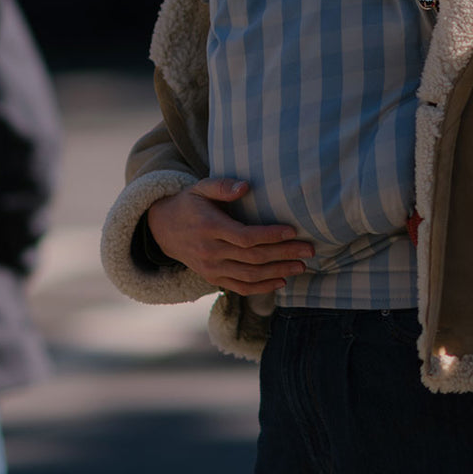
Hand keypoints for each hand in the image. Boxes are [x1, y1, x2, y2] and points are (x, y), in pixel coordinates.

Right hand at [146, 177, 314, 294]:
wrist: (163, 230)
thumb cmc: (189, 204)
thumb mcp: (200, 188)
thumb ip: (222, 186)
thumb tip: (245, 187)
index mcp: (209, 227)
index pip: (245, 236)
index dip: (270, 236)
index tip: (292, 231)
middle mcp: (210, 251)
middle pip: (252, 258)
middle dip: (284, 255)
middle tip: (309, 250)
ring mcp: (211, 268)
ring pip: (249, 275)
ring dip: (278, 272)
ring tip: (301, 266)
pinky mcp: (213, 279)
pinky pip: (240, 288)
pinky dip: (262, 287)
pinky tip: (281, 281)